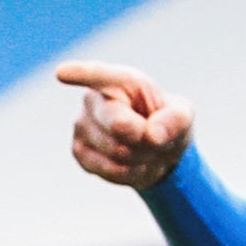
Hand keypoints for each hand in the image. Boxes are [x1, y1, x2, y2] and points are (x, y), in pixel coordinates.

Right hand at [56, 62, 189, 189]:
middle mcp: (93, 99)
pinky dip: (129, 172)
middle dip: (146, 140)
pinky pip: (109, 170)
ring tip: (143, 149)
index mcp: (119, 81)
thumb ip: (175, 120)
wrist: (155, 150)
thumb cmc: (166, 124)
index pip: (99, 75)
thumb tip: (151, 135)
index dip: (81, 75)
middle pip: (119, 126)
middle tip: (154, 137)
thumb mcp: (183, 117)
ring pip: (117, 151)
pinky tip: (130, 162)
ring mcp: (81, 126)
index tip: (62, 73)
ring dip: (141, 158)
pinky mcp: (78, 151)